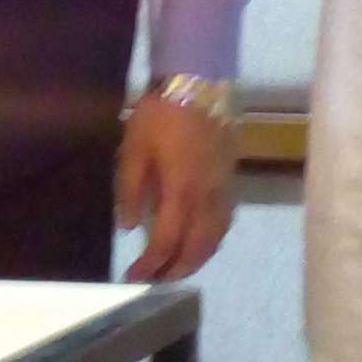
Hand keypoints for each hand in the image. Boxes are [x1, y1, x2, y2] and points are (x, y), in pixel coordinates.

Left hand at [116, 90, 234, 280]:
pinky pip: (224, 221)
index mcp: (180, 191)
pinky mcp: (231, 179)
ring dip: (196, 259)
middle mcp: (207, 198)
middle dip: (175, 270)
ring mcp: (223, 189)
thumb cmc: (160, 113)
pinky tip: (198, 239)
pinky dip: (211, 239)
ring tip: (175, 268)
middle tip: (154, 280)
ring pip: (215, 238)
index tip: (133, 277)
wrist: (199, 81)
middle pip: (197, 249)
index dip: (150, 265)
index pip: (166, 242)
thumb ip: (130, 191)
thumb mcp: (133, 149)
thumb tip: (130, 226)